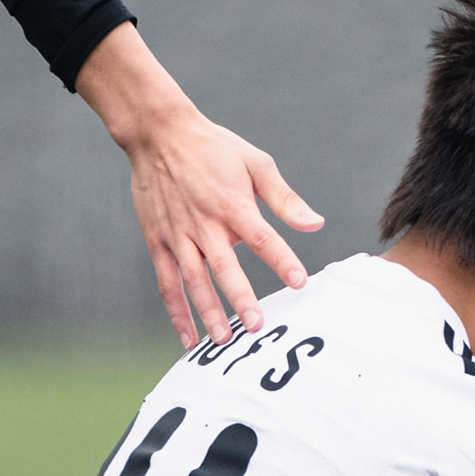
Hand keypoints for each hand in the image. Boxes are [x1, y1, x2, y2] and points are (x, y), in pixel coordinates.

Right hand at [72, 23, 324, 343]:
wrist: (159, 134)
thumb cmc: (214, 148)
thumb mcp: (255, 163)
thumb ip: (284, 199)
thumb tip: (316, 224)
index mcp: (233, 204)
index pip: (262, 237)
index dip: (281, 260)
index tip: (299, 282)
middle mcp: (204, 224)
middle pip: (224, 266)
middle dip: (240, 297)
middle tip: (256, 326)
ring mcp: (178, 236)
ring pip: (193, 281)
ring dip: (207, 312)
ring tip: (223, 340)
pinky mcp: (158, 242)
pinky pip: (167, 283)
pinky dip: (177, 311)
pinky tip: (189, 337)